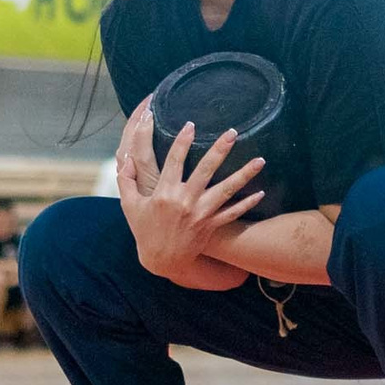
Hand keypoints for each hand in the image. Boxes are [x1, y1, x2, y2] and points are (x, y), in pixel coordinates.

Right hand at [116, 104, 266, 281]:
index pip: (174, 161)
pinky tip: (261, 192)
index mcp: (164, 193)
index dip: (183, 141)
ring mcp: (201, 214)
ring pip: (226, 190)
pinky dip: (247, 204)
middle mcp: (185, 201)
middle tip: (233, 132)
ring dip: (244, 174)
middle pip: (206, 170)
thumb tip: (124, 159)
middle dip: (220, 149)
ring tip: (260, 160)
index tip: (191, 125)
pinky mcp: (211, 225)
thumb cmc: (144, 230)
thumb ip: (126, 180)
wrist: (161, 260)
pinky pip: (233, 213)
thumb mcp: (130, 205)